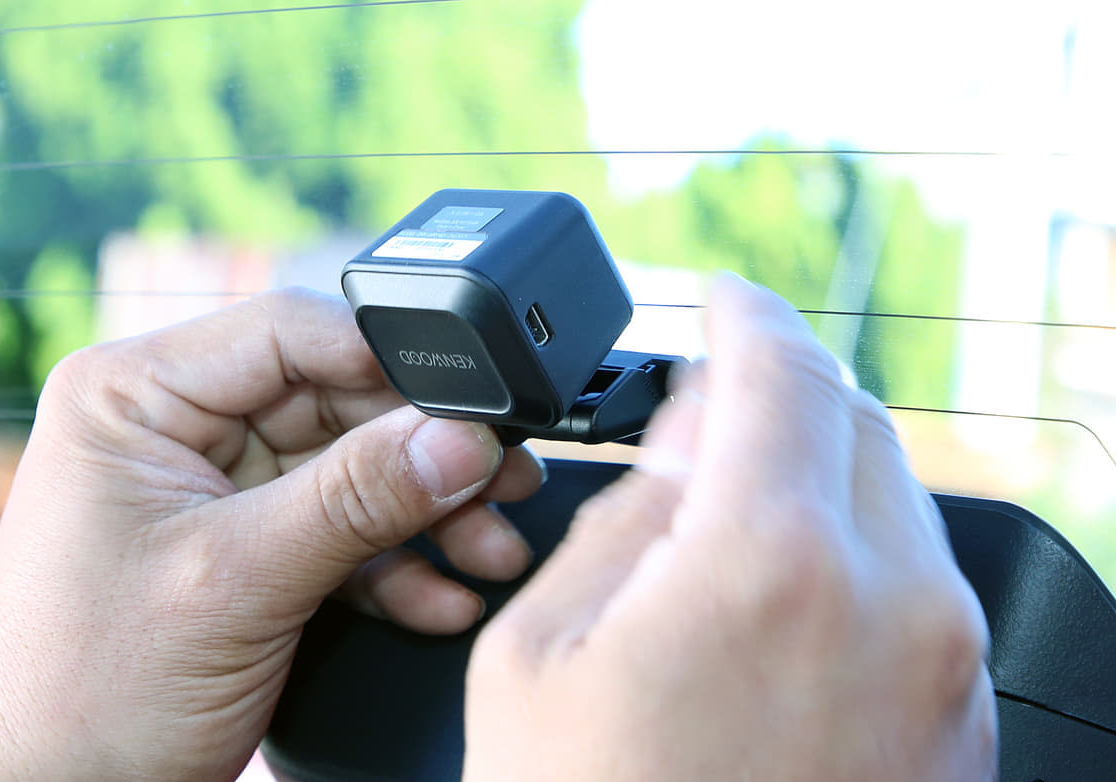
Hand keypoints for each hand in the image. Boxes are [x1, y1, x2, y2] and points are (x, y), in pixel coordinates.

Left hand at [0, 288, 542, 780]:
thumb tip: (462, 436)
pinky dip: (396, 565)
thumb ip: (358, 499)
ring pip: (352, 470)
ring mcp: (218, 489)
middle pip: (337, 403)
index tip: (470, 403)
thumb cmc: (88, 695)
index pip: (288, 334)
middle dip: (423, 455)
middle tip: (501, 482)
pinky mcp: (250, 545)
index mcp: (136, 395)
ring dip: (426, 514)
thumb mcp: (236, 579)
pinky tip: (441, 596)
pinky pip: (341, 530)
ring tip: (490, 549)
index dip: (388, 363)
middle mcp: (177, 427)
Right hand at [463, 274, 996, 779]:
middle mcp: (888, 600)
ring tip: (725, 526)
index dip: (741, 311)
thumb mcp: (542, 647)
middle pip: (852, 417)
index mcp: (767, 560)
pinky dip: (851, 550)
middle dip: (777, 393)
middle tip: (703, 423)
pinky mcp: (957, 722)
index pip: (779, 365)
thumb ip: (628, 509)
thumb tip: (685, 435)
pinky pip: (915, 582)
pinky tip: (779, 595)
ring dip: (815, 473)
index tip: (720, 298)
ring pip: (893, 496)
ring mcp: (941, 668)